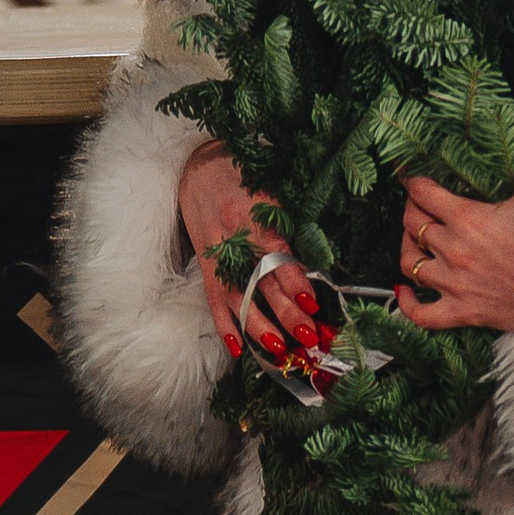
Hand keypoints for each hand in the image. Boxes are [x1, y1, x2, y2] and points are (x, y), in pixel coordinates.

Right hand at [175, 138, 320, 365]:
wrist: (198, 166)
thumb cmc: (244, 180)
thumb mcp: (272, 194)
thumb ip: (289, 228)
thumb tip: (315, 268)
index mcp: (254, 215)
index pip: (276, 254)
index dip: (294, 280)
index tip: (312, 303)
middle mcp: (232, 237)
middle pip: (260, 281)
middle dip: (285, 312)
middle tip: (308, 336)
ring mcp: (215, 253)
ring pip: (235, 296)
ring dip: (257, 326)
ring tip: (278, 348)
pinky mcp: (203, 264)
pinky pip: (212, 299)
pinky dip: (224, 325)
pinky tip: (238, 347)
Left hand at [394, 108, 513, 337]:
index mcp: (469, 218)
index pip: (423, 193)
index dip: (414, 181)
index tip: (413, 176)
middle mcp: (455, 251)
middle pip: (412, 225)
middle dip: (411, 210)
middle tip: (419, 203)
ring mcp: (456, 285)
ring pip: (409, 264)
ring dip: (407, 247)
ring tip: (415, 238)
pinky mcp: (464, 313)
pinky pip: (422, 315)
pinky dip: (407, 303)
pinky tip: (404, 290)